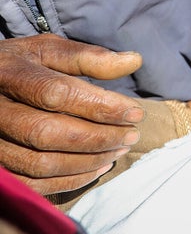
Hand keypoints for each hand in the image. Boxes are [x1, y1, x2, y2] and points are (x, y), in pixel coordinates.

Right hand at [0, 35, 143, 193]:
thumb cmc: (20, 66)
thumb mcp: (47, 50)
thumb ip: (88, 57)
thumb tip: (134, 61)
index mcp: (8, 73)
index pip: (56, 93)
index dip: (101, 106)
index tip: (135, 113)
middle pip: (48, 133)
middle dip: (98, 138)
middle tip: (132, 135)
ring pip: (40, 163)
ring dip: (88, 161)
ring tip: (119, 150)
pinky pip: (32, 183)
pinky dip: (70, 180)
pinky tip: (98, 167)